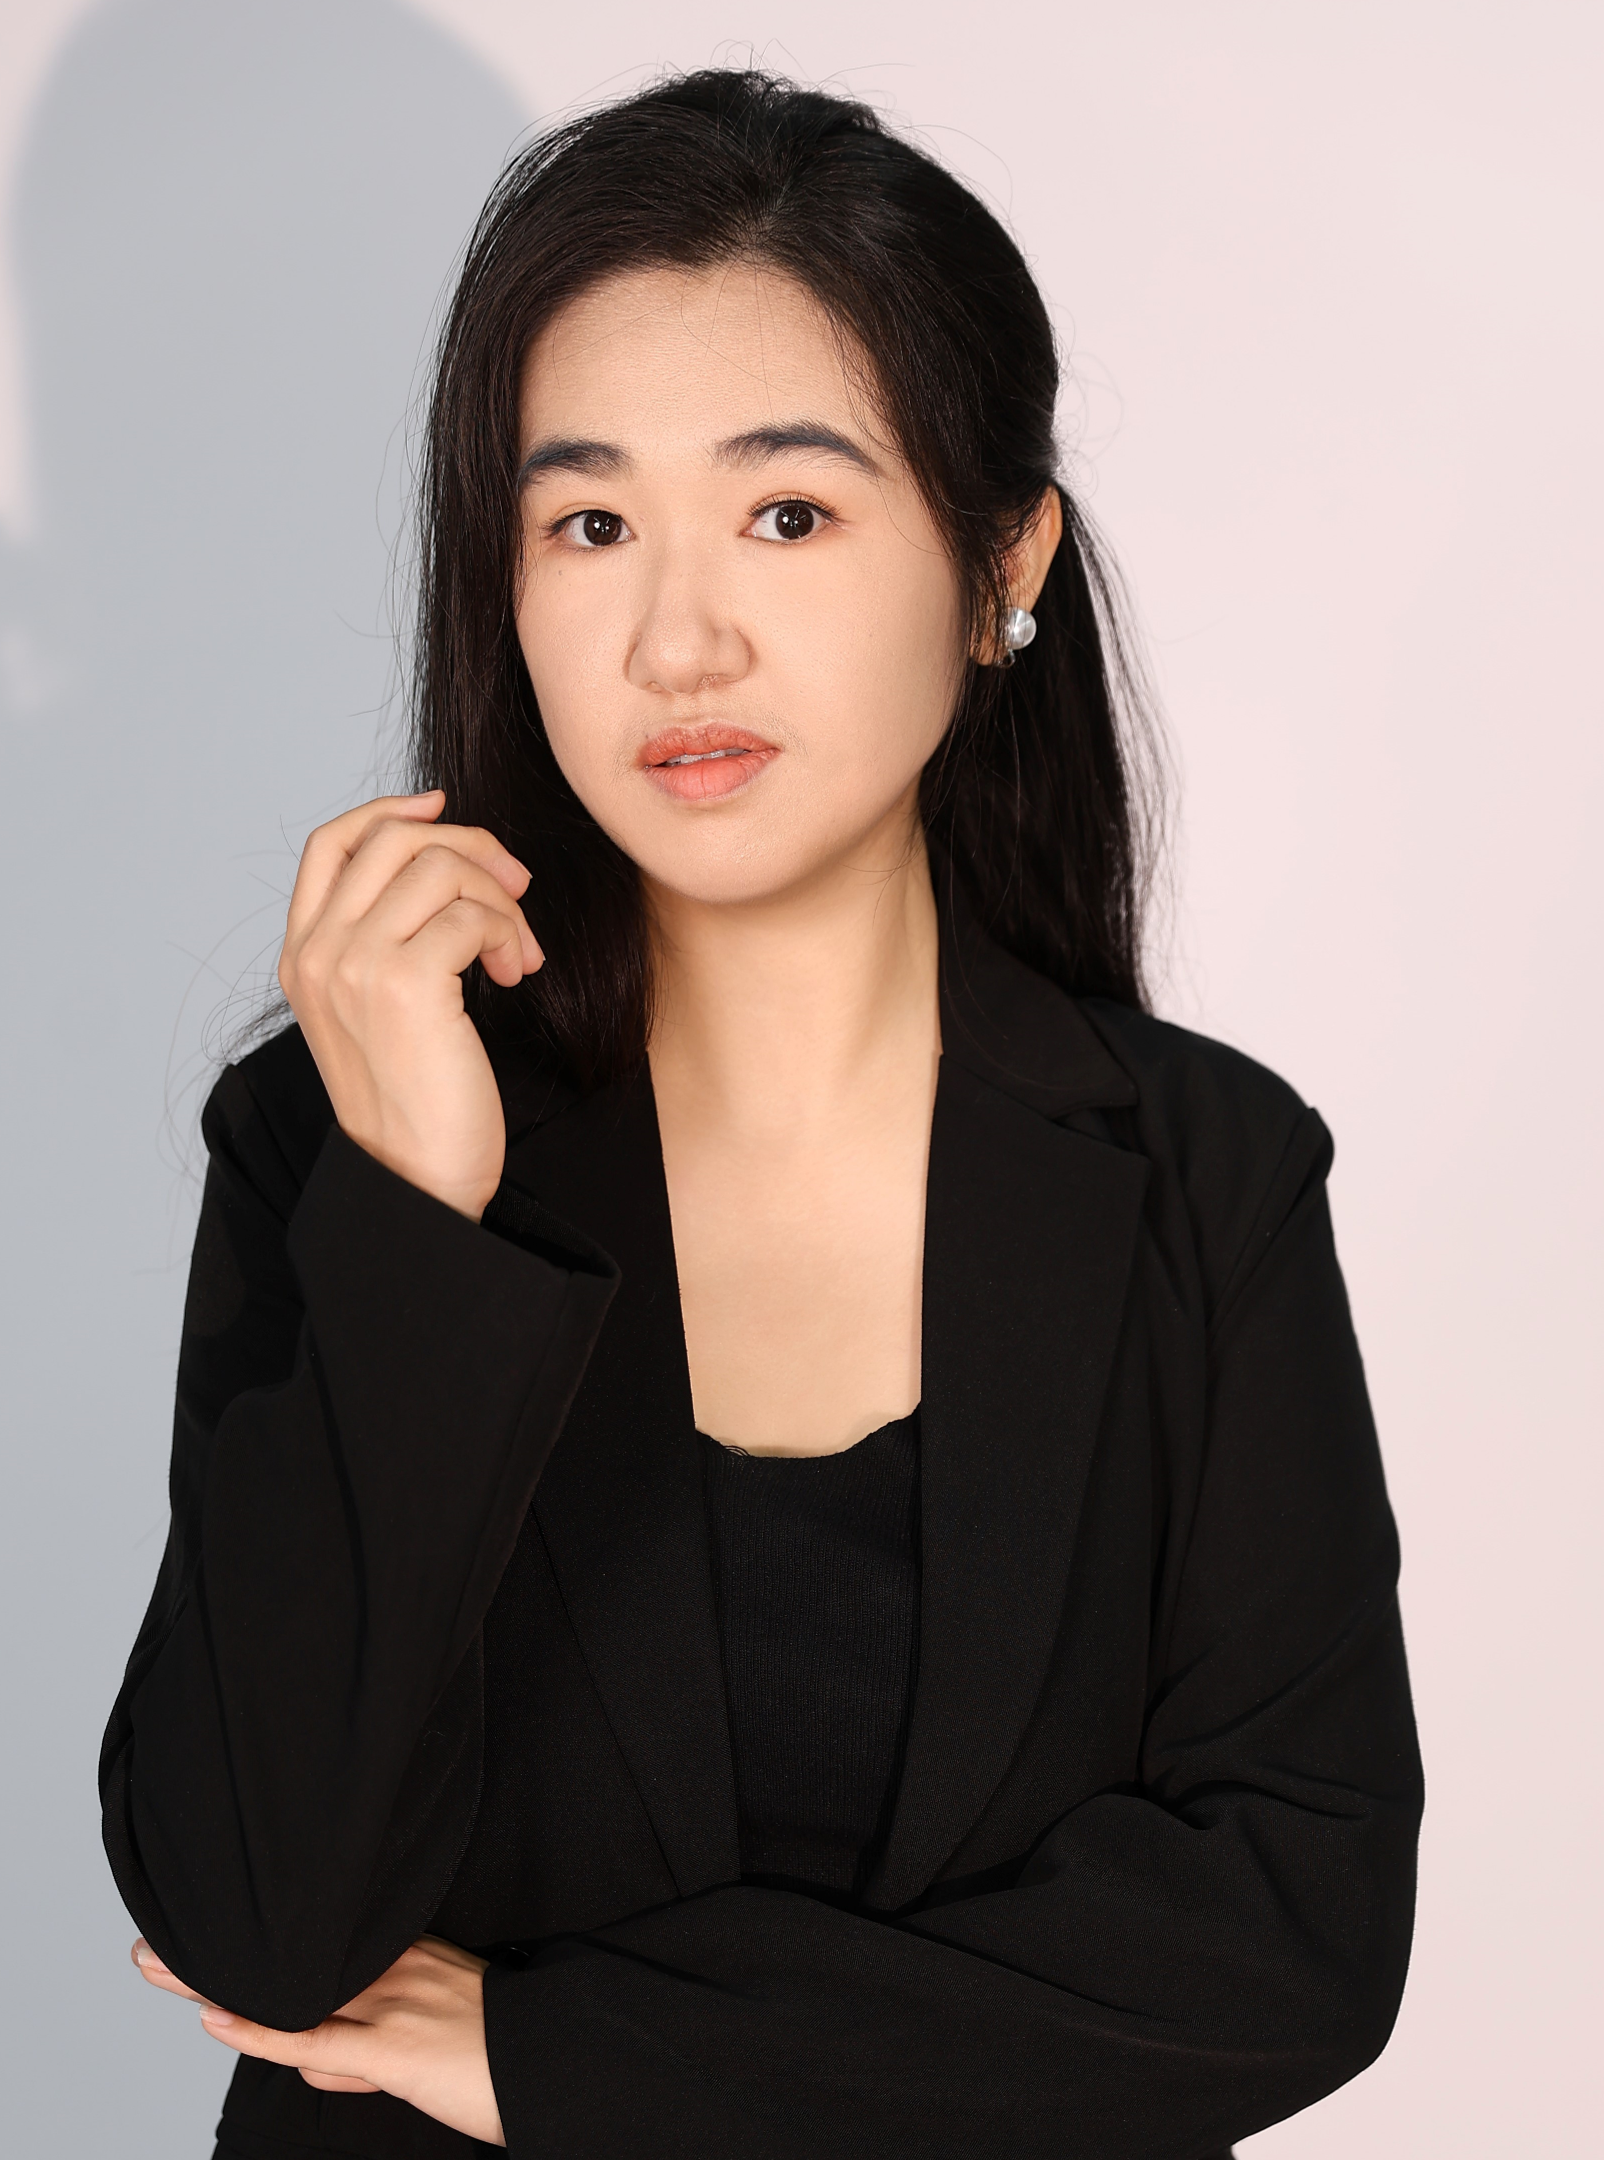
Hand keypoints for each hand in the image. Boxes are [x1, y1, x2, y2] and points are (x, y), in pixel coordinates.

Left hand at [131, 1935, 503, 2144]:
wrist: (563, 2061)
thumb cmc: (507, 2051)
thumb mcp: (436, 2036)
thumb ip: (371, 2050)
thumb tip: (318, 2070)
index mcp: (407, 1958)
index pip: (315, 1944)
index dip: (259, 1936)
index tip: (213, 1919)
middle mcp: (392, 1970)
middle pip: (287, 1954)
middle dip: (214, 1949)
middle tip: (153, 1934)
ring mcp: (391, 2005)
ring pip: (286, 1988)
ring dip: (211, 1978)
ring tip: (153, 1963)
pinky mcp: (393, 2049)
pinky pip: (313, 2039)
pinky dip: (259, 2030)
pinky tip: (216, 2018)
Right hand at [277, 791, 541, 1219]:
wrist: (418, 1181)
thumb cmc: (418, 1102)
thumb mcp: (383, 1010)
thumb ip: (387, 942)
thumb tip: (443, 862)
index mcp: (302, 956)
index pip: (332, 844)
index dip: (390, 811)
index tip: (444, 806)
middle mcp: (317, 954)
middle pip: (392, 839)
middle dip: (471, 847)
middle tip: (518, 888)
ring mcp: (353, 965)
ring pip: (439, 866)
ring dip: (500, 899)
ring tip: (519, 953)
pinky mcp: (404, 984)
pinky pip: (470, 912)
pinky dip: (509, 931)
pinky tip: (517, 973)